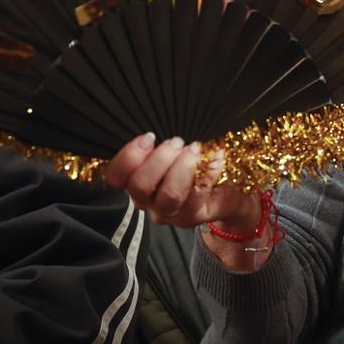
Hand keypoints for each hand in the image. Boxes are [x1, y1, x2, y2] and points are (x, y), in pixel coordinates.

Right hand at [107, 134, 269, 270]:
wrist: (228, 189)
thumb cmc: (196, 163)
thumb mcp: (177, 149)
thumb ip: (163, 142)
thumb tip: (163, 126)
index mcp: (137, 181)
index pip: (115, 176)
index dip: (129, 156)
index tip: (150, 137)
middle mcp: (147, 200)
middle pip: (139, 186)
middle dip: (159, 159)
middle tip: (178, 142)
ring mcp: (168, 212)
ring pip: (167, 196)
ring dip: (182, 168)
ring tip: (195, 150)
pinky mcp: (191, 217)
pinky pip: (195, 197)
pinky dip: (206, 172)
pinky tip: (215, 159)